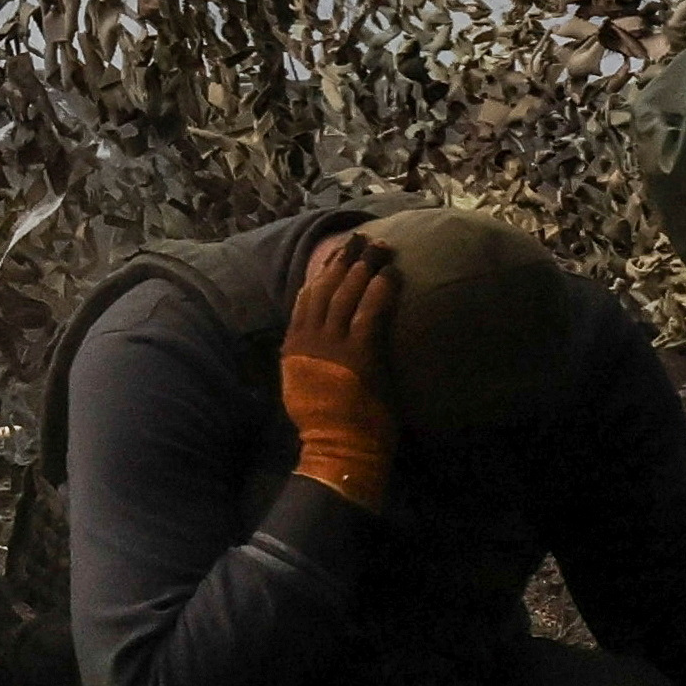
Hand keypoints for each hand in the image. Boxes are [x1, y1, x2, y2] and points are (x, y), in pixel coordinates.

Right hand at [282, 231, 400, 511]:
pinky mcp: (359, 354)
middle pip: (327, 287)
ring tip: (379, 248)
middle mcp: (310, 339)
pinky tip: (390, 276)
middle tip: (363, 239)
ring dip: (365, 268)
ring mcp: (333, 345)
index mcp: (294, 345)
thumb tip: (318, 336)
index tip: (339, 252)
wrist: (337, 447)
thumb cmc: (326, 422)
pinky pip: (369, 314)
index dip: (324, 270)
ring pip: (347, 295)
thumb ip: (308, 355)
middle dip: (346, 260)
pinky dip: (380, 292)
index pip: (307, 296)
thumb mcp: (302, 383)